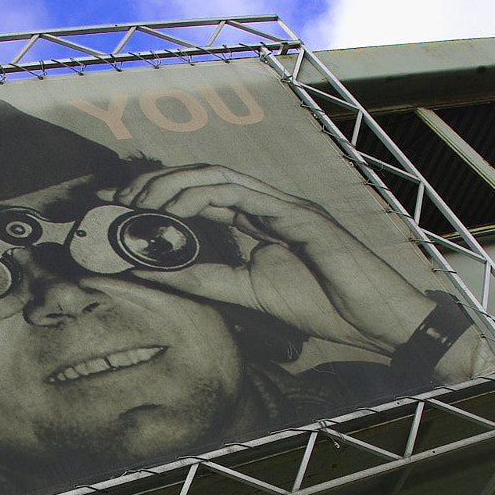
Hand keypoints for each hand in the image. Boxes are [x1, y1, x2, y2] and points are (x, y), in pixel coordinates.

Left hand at [107, 164, 440, 352]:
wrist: (374, 318)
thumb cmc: (323, 303)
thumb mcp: (248, 294)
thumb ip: (204, 280)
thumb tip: (152, 274)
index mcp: (255, 222)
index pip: (199, 196)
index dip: (159, 195)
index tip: (121, 207)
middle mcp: (266, 205)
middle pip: (202, 177)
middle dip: (157, 181)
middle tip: (120, 198)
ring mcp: (284, 206)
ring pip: (219, 176)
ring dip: (175, 184)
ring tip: (144, 203)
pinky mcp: (300, 216)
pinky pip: (246, 196)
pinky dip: (208, 198)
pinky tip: (180, 211)